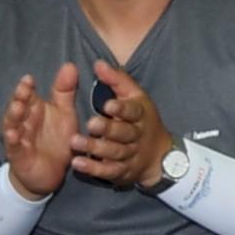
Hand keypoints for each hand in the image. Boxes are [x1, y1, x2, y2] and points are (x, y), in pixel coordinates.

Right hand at [0, 64, 80, 196]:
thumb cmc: (54, 140)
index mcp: (34, 110)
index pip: (28, 96)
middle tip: (24, 88)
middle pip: (18, 107)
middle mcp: (24, 122)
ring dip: (13, 116)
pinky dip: (12, 141)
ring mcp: (19, 139)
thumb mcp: (64, 114)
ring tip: (17, 106)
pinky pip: (14, 147)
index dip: (27, 87)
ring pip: (12, 125)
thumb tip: (69, 65)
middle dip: (19, 98)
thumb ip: (65, 91)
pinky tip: (13, 135)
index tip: (29, 78)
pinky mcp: (19, 156)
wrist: (48, 174)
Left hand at [66, 60, 175, 187]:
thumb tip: (98, 63)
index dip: (122, 109)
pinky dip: (93, 168)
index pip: (133, 111)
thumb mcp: (135, 97)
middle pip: (124, 133)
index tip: (107, 105)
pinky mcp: (122, 171)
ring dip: (95, 148)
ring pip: (115, 152)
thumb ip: (117, 80)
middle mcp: (137, 135)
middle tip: (91, 124)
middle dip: (108, 129)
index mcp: (140, 114)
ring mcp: (131, 155)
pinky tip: (77, 163)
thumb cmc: (141, 120)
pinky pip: (108, 171)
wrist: (159, 156)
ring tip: (75, 142)